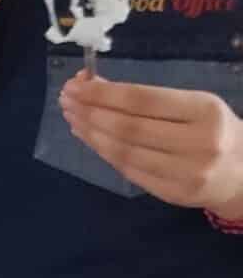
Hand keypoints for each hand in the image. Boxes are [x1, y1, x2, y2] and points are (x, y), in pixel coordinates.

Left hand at [57, 76, 242, 213]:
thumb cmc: (211, 128)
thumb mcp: (192, 104)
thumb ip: (147, 96)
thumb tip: (91, 83)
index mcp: (205, 111)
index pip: (142, 100)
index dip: (103, 93)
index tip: (76, 85)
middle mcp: (199, 143)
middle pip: (129, 128)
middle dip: (91, 112)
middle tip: (66, 100)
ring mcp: (187, 173)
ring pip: (125, 152)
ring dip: (91, 133)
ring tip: (72, 117)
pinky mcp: (174, 194)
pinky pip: (130, 171)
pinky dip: (104, 152)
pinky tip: (89, 138)